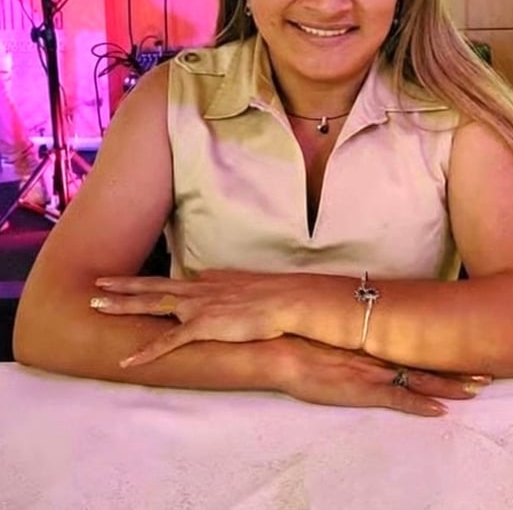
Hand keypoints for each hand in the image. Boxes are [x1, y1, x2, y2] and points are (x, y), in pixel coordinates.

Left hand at [90, 270, 295, 365]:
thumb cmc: (271, 296)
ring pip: (152, 305)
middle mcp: (197, 290)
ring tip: (97, 306)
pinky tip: (127, 361)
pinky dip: (146, 352)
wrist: (285, 300)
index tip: (128, 282)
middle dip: (123, 286)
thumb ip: (224, 285)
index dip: (148, 283)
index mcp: (207, 282)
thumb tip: (213, 282)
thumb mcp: (243, 285)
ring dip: (123, 306)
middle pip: (153, 286)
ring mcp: (197, 307)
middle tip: (97, 284)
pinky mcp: (203, 326)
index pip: (172, 282)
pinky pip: (168, 342)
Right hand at [274, 337, 491, 417]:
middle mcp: (382, 353)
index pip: (419, 345)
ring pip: (422, 379)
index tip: (471, 347)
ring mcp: (374, 372)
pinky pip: (398, 399)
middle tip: (488, 372)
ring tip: (478, 388)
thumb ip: (364, 336)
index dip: (446, 350)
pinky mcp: (363, 390)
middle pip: (428, 362)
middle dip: (459, 369)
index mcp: (378, 340)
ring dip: (451, 385)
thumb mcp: (342, 334)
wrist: (285, 350)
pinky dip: (420, 405)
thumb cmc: (309, 341)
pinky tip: (441, 411)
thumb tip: (380, 333)